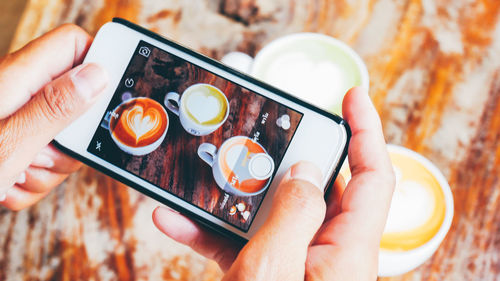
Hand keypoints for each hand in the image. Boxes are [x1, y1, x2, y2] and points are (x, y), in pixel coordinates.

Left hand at [0, 24, 107, 209]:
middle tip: (43, 155)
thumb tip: (96, 74)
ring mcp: (14, 120)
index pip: (73, 45)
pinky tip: (8, 184)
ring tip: (15, 174)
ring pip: (62, 137)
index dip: (98, 64)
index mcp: (15, 80)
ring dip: (49, 167)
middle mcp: (16, 95)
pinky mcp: (12, 143)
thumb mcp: (7, 146)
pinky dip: (32, 180)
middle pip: (77, 100)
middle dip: (70, 140)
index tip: (109, 98)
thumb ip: (54, 108)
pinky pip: (43, 159)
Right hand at [152, 87, 394, 279]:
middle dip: (277, 158)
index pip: (372, 175)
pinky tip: (173, 222)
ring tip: (194, 180)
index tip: (349, 96)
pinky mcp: (266, 275)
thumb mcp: (275, 272)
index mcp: (346, 251)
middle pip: (312, 186)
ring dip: (227, 197)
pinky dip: (209, 232)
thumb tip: (302, 171)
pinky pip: (240, 243)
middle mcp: (325, 252)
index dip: (366, 130)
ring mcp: (293, 263)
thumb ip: (291, 214)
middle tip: (251, 139)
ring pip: (267, 212)